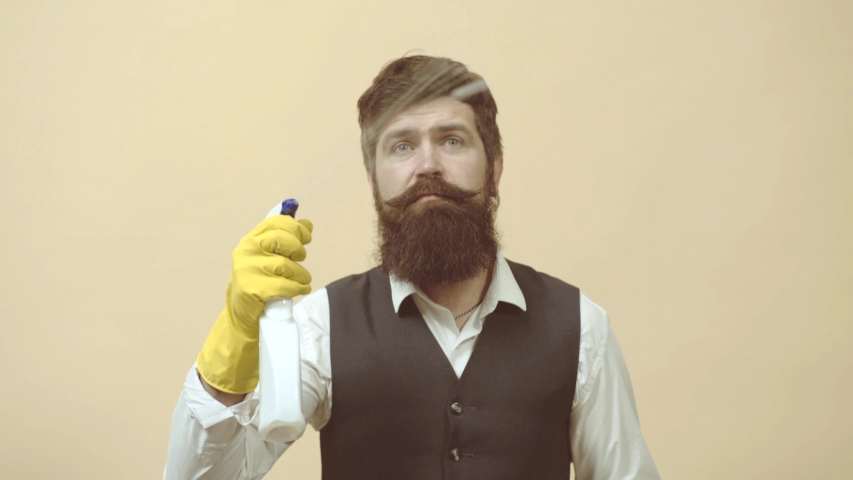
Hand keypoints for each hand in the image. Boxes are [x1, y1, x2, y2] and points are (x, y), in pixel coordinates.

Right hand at [197, 215, 313, 395]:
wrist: (242, 313)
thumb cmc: (260, 281)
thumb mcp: (270, 257)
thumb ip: (287, 239)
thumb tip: (307, 224)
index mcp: (251, 239)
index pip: (276, 223)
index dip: (296, 228)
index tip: (306, 238)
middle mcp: (246, 250)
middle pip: (282, 239)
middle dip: (298, 250)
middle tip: (301, 260)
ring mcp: (246, 270)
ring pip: (286, 265)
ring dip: (301, 275)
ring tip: (302, 281)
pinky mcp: (251, 289)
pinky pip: (284, 285)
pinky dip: (296, 289)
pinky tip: (298, 290)